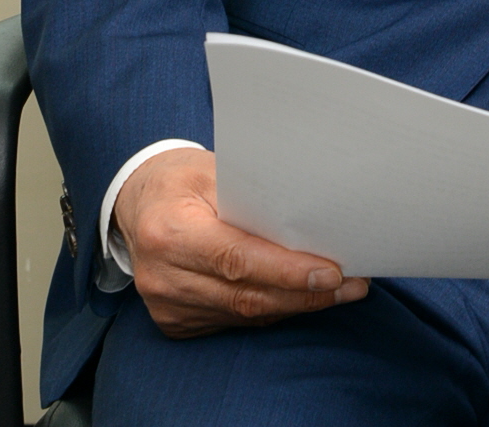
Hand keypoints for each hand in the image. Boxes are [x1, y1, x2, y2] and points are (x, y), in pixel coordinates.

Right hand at [112, 147, 369, 337]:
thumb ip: (254, 192)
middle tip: (352, 284)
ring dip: (296, 304)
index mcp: (169, 232)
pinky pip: (235, 320)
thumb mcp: (211, 168)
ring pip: (245, 313)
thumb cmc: (181, 178)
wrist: (136, 203)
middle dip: (305, 293)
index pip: (237, 259)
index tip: (331, 272)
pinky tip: (301, 296)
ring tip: (341, 290)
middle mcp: (163, 276)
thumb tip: (312, 211)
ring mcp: (168, 305)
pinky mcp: (175, 321)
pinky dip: (271, 308)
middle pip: (246, 295)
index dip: (287, 270)